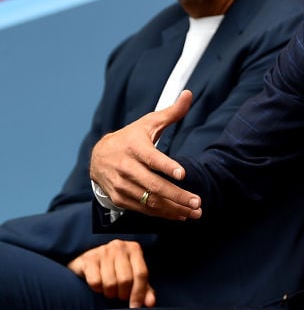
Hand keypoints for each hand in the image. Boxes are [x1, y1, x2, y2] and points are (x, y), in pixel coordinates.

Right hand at [67, 239, 155, 307]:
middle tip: (120, 295)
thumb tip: (150, 304)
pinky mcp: (89, 259)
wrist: (89, 261)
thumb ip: (144, 289)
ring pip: (110, 283)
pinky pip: (95, 282)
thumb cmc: (116, 270)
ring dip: (110, 293)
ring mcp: (103, 251)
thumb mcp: (133, 277)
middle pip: (125, 280)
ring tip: (109, 290)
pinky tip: (98, 285)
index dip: (139, 293)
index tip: (135, 307)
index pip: (141, 274)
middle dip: (123, 294)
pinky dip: (97, 289)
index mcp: (134, 249)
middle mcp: (120, 247)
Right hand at [89, 90, 201, 220]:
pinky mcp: (120, 198)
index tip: (183, 174)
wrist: (98, 155)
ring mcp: (121, 185)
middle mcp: (125, 167)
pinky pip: (143, 209)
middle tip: (198, 202)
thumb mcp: (148, 123)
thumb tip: (189, 94)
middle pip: (154, 185)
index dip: (167, 166)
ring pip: (150, 200)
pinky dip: (163, 214)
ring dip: (174, 208)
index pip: (152, 158)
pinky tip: (180, 215)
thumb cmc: (131, 137)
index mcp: (134, 147)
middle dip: (178, 195)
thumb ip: (171, 112)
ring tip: (195, 212)